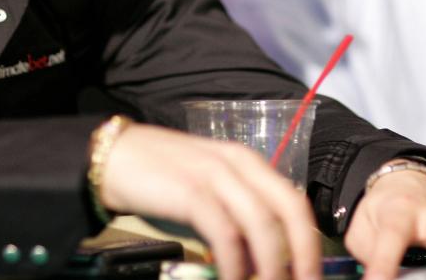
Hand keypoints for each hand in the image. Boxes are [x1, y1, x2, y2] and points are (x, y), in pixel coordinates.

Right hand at [101, 123, 320, 279]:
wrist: (113, 157)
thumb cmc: (160, 177)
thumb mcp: (208, 188)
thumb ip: (235, 213)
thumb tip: (260, 258)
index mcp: (247, 161)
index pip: (294, 201)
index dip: (310, 241)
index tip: (312, 275)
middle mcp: (238, 163)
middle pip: (289, 210)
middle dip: (303, 255)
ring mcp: (215, 175)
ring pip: (262, 224)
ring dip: (272, 266)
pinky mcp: (191, 192)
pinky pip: (225, 234)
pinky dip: (235, 264)